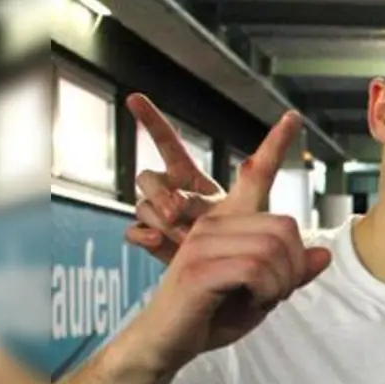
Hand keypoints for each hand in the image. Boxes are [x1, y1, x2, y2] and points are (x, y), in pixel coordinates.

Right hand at [124, 93, 295, 264]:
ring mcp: (158, 217)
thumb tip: (248, 163)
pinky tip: (156, 242)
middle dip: (159, 192)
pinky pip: (133, 230)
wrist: (226, 285)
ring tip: (185, 237)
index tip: (134, 98)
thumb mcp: (251, 210)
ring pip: (142, 204)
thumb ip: (251, 186)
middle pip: (148, 177)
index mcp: (191, 177)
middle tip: (178, 211)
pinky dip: (143, 236)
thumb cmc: (243, 242)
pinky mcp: (151, 241)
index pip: (168, 144)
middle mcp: (171, 192)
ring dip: (161, 217)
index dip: (151, 121)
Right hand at [126, 109, 329, 372]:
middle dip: (293, 268)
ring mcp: (203, 242)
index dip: (274, 146)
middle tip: (276, 293)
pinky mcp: (198, 267)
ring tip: (260, 299)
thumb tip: (324, 254)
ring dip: (280, 284)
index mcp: (228, 222)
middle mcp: (214, 223)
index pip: (255, 176)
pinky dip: (266, 292)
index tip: (293, 117)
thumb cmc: (212, 315)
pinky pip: (257, 269)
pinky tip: (250, 302)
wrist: (169, 342)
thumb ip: (289, 273)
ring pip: (273, 249)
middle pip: (285, 227)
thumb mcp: (262, 293)